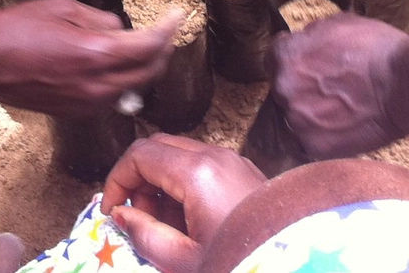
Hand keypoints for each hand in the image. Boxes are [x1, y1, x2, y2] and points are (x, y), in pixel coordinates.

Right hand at [0, 0, 177, 115]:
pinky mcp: (76, 111)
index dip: (169, 29)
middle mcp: (96, 85)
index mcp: (94, 54)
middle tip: (165, 29)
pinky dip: (121, 79)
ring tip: (142, 44)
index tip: (179, 14)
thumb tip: (119, 29)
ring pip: (133, 87)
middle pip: (149, 72)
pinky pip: (111, 96)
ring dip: (144, 66)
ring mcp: (87, 102)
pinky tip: (113, 63)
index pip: (149, 46)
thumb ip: (98, 19)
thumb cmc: (13, 31)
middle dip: (162, 49)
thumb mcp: (60, 8)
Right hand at [101, 135, 266, 272]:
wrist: (297, 262)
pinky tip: (192, 223)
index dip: (116, 180)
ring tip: (167, 228)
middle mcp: (215, 155)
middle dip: (138, 180)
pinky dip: (184, 185)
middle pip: (158, 147)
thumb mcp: (184, 261)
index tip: (112, 211)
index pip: (139, 155)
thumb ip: (146, 235)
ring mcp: (233, 160)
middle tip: (138, 219)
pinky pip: (203, 165)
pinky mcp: (245, 171)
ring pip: (180, 155)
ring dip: (161, 183)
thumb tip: (122, 216)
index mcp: (197, 172)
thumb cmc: (240, 262)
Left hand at [271, 13, 408, 159]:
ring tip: (338, 110)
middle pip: (283, 89)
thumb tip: (301, 43)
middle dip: (301, 87)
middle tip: (328, 89)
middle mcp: (284, 88)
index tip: (309, 66)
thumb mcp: (337, 24)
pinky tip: (340, 127)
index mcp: (285, 56)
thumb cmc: (377, 50)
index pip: (275, 59)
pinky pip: (307, 141)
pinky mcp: (314, 146)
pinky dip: (320, 136)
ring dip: (309, 113)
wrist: (405, 85)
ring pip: (294, 116)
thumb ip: (309, 37)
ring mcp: (297, 119)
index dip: (294, 60)